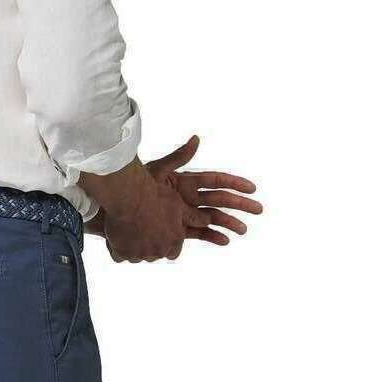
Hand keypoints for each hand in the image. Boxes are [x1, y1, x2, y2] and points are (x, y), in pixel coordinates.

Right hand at [80, 160, 212, 263]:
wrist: (131, 196)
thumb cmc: (156, 196)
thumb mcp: (178, 204)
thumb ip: (192, 216)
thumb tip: (209, 220)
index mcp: (174, 240)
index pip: (173, 252)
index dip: (168, 244)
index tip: (162, 235)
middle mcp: (158, 251)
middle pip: (155, 254)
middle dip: (151, 245)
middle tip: (144, 230)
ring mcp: (139, 253)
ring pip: (136, 256)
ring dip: (134, 247)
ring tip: (130, 230)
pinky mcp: (121, 253)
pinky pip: (119, 256)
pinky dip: (117, 248)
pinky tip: (117, 237)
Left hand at [145, 135, 261, 246]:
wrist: (122, 209)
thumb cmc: (138, 186)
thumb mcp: (157, 170)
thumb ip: (178, 157)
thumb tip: (196, 139)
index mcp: (187, 181)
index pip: (216, 181)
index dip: (234, 183)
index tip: (251, 188)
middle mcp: (190, 198)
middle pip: (220, 200)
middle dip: (240, 205)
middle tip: (259, 210)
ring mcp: (186, 214)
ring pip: (213, 218)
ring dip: (229, 223)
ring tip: (243, 230)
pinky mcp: (179, 229)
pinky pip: (199, 234)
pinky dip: (212, 237)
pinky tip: (225, 241)